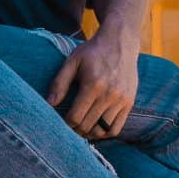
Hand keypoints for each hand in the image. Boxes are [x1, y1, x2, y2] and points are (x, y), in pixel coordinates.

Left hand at [48, 24, 139, 138]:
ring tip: (82, 130)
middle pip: (88, 126)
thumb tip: (49, 104)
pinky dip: (105, 133)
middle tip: (69, 128)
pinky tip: (97, 129)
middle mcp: (109, 94)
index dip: (65, 124)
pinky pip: (116, 128)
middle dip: (76, 131)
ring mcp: (121, 100)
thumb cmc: (92, 52)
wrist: (120, 42)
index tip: (61, 122)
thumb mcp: (72, 62)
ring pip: (103, 130)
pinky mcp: (129, 103)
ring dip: (90, 134)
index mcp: (93, 84)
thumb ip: (59, 83)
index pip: (76, 117)